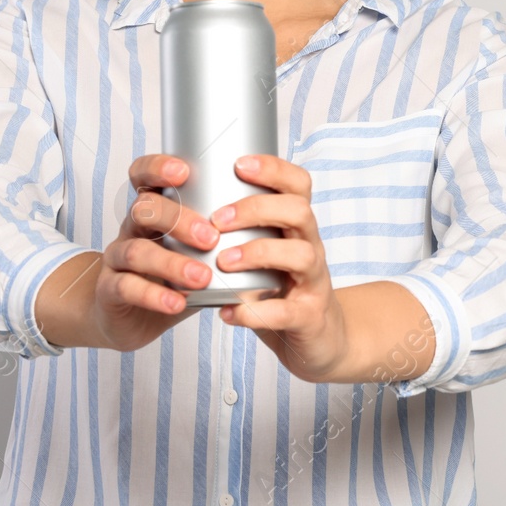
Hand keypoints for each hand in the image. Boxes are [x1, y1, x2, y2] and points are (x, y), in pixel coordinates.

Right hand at [91, 154, 220, 352]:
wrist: (130, 316)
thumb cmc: (173, 274)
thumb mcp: (197, 249)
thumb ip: (229, 233)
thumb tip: (281, 215)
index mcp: (154, 209)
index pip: (144, 175)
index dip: (158, 167)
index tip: (184, 171)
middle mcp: (133, 228)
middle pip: (144, 208)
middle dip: (178, 219)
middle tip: (211, 237)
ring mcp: (118, 259)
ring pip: (135, 250)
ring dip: (170, 262)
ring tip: (202, 277)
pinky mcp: (110, 290)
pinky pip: (126, 287)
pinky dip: (153, 295)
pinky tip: (176, 302)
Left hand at [211, 153, 350, 383]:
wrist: (320, 341)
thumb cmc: (281, 290)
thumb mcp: (265, 255)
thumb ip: (238, 235)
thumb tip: (184, 210)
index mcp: (298, 229)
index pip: (298, 185)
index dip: (273, 169)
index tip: (239, 163)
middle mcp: (311, 248)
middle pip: (299, 211)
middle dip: (257, 209)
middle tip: (218, 219)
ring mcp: (314, 283)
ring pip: (301, 255)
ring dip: (258, 253)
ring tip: (222, 262)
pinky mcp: (310, 317)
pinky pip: (286, 311)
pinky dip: (254, 312)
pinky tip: (228, 312)